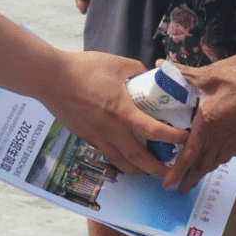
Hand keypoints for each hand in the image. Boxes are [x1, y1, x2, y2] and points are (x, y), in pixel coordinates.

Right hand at [40, 49, 173, 177]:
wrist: (49, 78)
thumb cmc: (83, 68)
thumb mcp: (117, 63)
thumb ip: (137, 70)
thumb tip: (149, 77)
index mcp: (121, 110)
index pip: (153, 130)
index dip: (173, 137)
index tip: (185, 138)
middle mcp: (110, 129)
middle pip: (138, 158)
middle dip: (157, 169)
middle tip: (171, 172)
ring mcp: (96, 136)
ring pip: (120, 162)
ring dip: (138, 169)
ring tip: (149, 169)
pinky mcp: (85, 137)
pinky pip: (106, 154)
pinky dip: (119, 159)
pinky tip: (125, 156)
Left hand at [172, 58, 235, 192]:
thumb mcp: (208, 77)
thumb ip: (182, 73)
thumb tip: (161, 65)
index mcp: (205, 126)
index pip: (188, 155)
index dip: (176, 171)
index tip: (167, 184)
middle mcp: (217, 139)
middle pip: (199, 166)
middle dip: (187, 179)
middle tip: (176, 189)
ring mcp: (230, 142)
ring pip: (211, 164)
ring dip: (200, 173)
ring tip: (191, 180)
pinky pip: (222, 157)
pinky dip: (213, 163)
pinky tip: (211, 162)